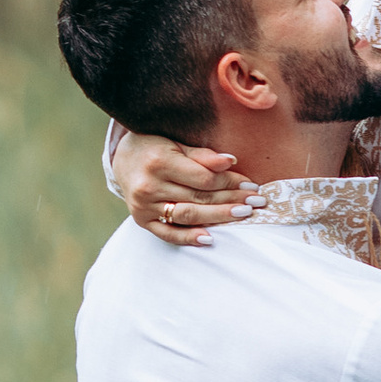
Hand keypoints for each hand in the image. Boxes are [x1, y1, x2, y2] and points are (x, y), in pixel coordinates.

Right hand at [113, 133, 244, 242]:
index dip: (230, 182)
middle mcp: (149, 186)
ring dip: (219, 217)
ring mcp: (144, 206)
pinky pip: (168, 234)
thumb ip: (202, 155)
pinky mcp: (142, 221)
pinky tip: (210, 238)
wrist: (123, 160)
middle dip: (231, 200)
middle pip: (199, 198)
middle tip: (257, 202)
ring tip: (244, 215)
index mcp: (159, 162)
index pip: (203, 178)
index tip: (251, 184)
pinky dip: (189, 238)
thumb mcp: (176, 143)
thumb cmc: (155, 147)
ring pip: (189, 215)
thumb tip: (230, 161)